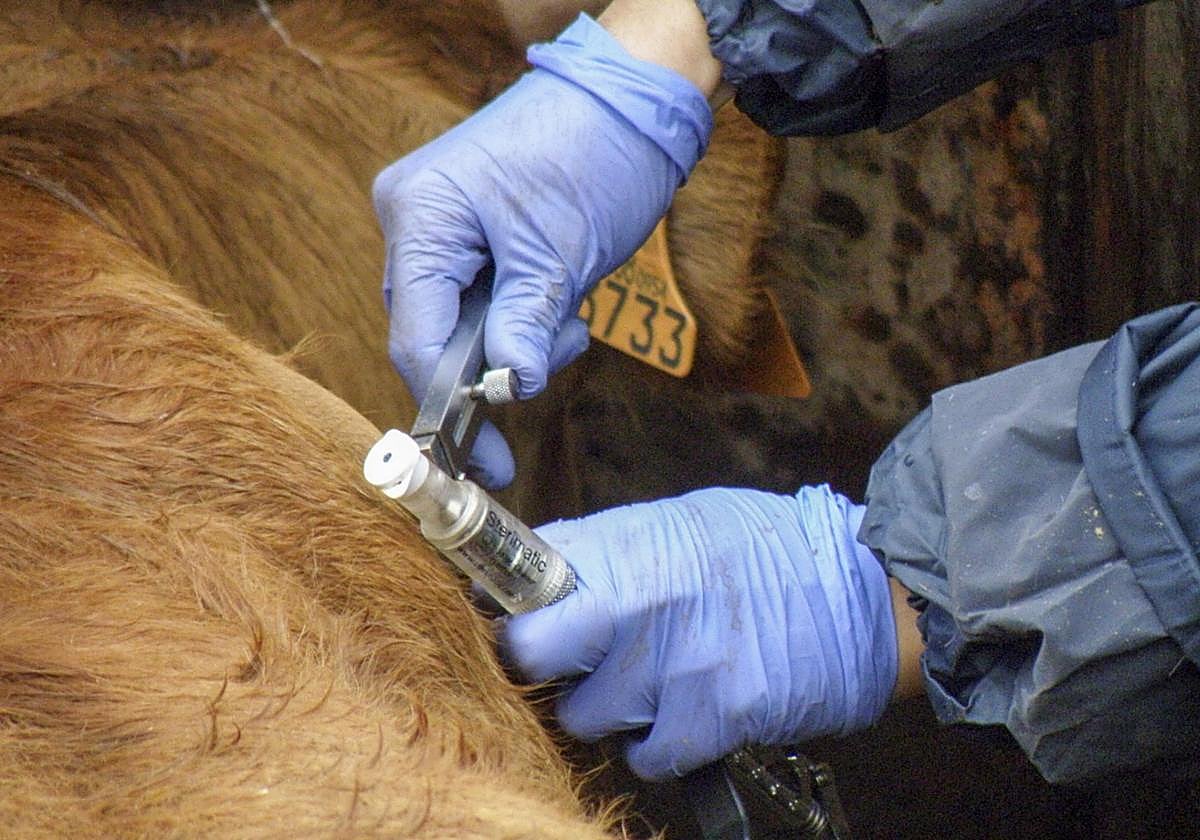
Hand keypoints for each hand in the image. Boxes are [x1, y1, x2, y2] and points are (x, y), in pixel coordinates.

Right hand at [373, 14, 711, 487]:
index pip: (417, 336)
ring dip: (518, 339)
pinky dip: (522, 315)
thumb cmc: (596, 154)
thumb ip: (525, 327)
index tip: (483, 460)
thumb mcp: (561, 254)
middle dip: (492, 371)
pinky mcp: (471, 232)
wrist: (633, 99)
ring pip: (461, 322)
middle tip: (539, 390)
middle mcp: (415, 219)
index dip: (449, 404)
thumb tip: (511, 390)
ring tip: (571, 316)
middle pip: (432, 334)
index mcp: (421, 216)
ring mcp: (440, 224)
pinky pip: (482, 298)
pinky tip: (562, 299)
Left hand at [501, 485, 897, 779]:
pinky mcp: (713, 716)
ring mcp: (674, 663)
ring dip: (607, 708)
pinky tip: (678, 718)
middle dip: (543, 662)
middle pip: (533, 652)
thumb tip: (545, 567)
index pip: (526, 581)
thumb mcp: (681, 523)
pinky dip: (655, 747)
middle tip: (572, 660)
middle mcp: (641, 602)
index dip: (514, 608)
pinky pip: (646, 755)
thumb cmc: (769, 549)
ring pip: (585, 714)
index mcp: (629, 546)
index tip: (519, 620)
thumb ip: (610, 549)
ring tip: (646, 684)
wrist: (857, 589)